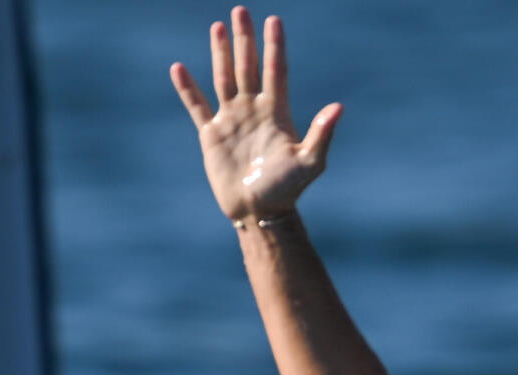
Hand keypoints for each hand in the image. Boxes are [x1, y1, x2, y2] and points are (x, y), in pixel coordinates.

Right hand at [171, 8, 341, 225]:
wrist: (259, 211)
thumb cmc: (288, 189)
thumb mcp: (309, 162)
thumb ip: (322, 134)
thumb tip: (338, 107)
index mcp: (277, 112)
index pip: (276, 71)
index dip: (274, 46)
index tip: (274, 20)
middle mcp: (254, 110)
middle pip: (248, 66)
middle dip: (245, 39)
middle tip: (240, 10)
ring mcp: (232, 120)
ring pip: (224, 78)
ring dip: (220, 53)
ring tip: (217, 26)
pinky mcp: (212, 135)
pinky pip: (197, 106)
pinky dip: (187, 88)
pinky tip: (179, 68)